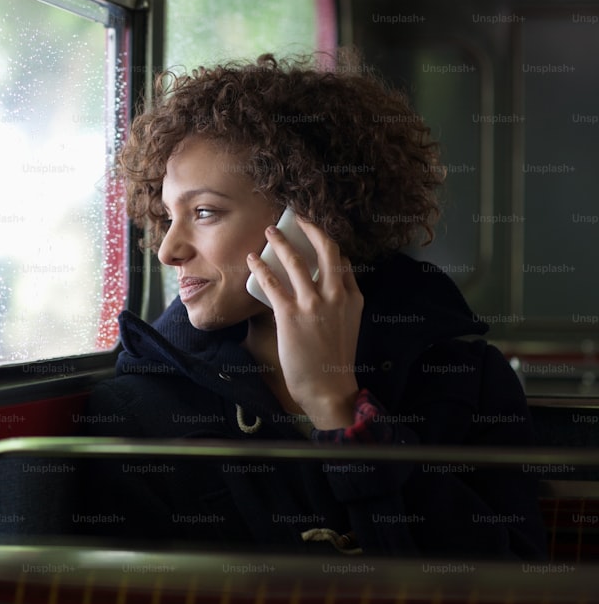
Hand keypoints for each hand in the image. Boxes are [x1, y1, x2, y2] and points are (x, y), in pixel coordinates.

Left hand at [245, 216, 363, 428]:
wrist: (328, 387)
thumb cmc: (334, 360)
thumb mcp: (348, 324)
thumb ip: (339, 302)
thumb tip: (320, 287)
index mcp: (352, 297)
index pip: (342, 259)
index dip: (327, 241)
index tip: (313, 230)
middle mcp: (336, 295)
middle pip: (326, 249)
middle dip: (310, 227)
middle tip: (296, 216)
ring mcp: (313, 303)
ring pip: (295, 261)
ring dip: (279, 241)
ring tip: (268, 231)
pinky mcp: (291, 315)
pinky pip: (272, 282)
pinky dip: (260, 268)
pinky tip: (252, 260)